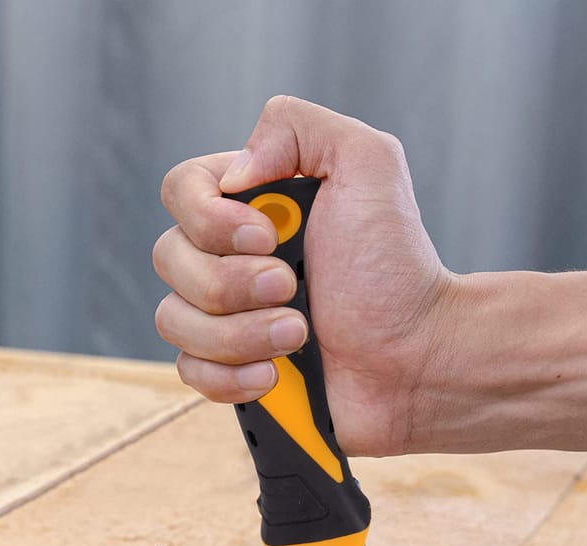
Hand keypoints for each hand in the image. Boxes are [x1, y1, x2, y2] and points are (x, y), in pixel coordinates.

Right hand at [154, 96, 452, 455]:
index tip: (268, 239)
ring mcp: (230, 316)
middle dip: (233, 284)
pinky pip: (189, 370)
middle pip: (169, 260)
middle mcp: (232, 257)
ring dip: (240, 333)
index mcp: (254, 206)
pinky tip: (275, 374)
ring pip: (174, 321)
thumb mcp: (367, 164)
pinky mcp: (234, 369)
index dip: (210, 220)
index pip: (180, 191)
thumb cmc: (396, 267)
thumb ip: (297, 128)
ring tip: (299, 337)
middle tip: (294, 288)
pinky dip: (228, 376)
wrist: (417, 356)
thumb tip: (234, 172)